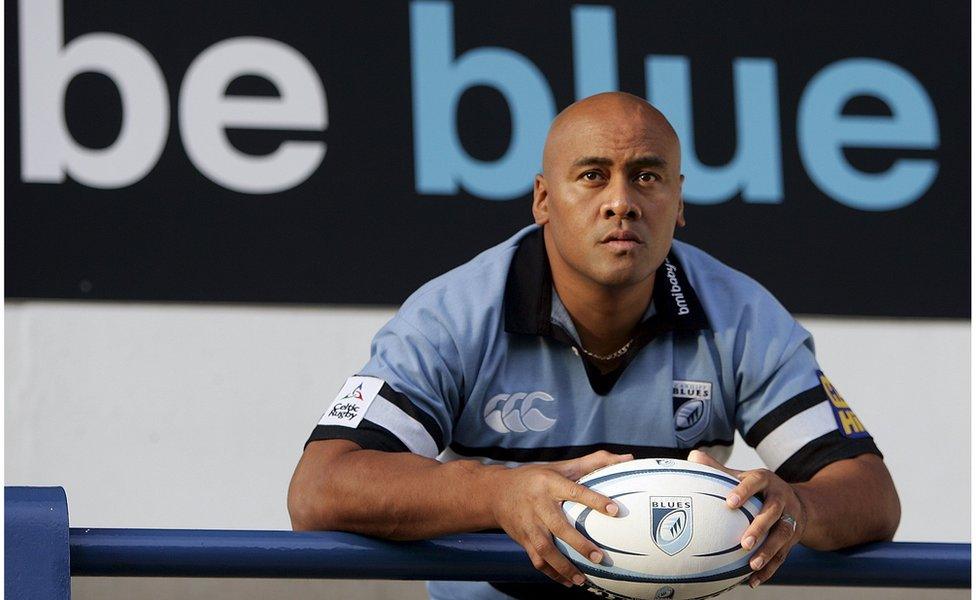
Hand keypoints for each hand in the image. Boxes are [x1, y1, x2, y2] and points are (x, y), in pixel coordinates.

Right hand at [486, 450, 633, 586]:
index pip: (575, 491)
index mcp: (549, 483)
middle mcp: (538, 505)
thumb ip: (593, 462)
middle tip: (600, 557)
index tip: (615, 509)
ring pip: (545, 549)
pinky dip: (552, 573)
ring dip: (563, 566)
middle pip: (559, 526)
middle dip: (579, 544)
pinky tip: (569, 582)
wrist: (496, 493)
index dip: (594, 500)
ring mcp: (529, 524)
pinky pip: (537, 560)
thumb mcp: (560, 466)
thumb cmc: (536, 478)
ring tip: (583, 579)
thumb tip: (627, 458)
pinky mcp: (523, 539)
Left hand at [688, 450, 806, 587]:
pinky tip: (753, 580)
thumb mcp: (743, 475)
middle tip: (744, 542)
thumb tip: (693, 457)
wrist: (798, 503)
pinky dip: (769, 569)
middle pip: (773, 512)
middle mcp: (781, 499)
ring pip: (783, 536)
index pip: (756, 482)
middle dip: (760, 527)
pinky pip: (783, 556)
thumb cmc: (759, 489)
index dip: (744, 491)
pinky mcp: (792, 539)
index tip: (729, 503)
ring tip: (752, 564)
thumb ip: (718, 469)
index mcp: (766, 481)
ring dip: (768, 551)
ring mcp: (790, 520)